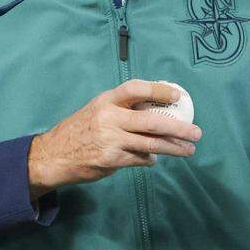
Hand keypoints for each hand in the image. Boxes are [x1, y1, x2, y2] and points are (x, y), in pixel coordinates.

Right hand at [28, 80, 201, 198]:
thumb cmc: (81, 129)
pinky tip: (156, 159)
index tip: (177, 95)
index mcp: (107, 100)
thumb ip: (123, 109)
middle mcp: (110, 118)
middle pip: (152, 121)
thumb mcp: (98, 109)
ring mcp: (111, 140)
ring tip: (189, 149)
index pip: (137, 89)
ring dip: (174, 148)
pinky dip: (151, 159)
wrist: (53, 155)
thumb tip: (156, 112)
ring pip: (151, 144)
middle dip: (178, 128)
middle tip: (196, 132)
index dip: (160, 90)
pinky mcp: (111, 160)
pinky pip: (140, 159)